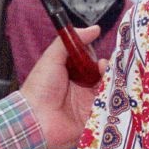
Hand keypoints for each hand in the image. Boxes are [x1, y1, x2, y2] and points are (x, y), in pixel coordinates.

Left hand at [19, 25, 103, 148]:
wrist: (34, 119)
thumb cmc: (40, 88)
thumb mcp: (52, 58)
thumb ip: (70, 41)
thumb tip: (94, 29)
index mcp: (72, 75)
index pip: (93, 63)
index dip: (98, 58)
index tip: (99, 56)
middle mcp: (82, 89)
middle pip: (104, 77)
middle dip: (108, 70)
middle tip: (103, 67)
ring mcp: (89, 105)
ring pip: (110, 91)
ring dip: (112, 84)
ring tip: (106, 79)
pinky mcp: (94, 119)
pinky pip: (110, 109)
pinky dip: (114, 101)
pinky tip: (112, 94)